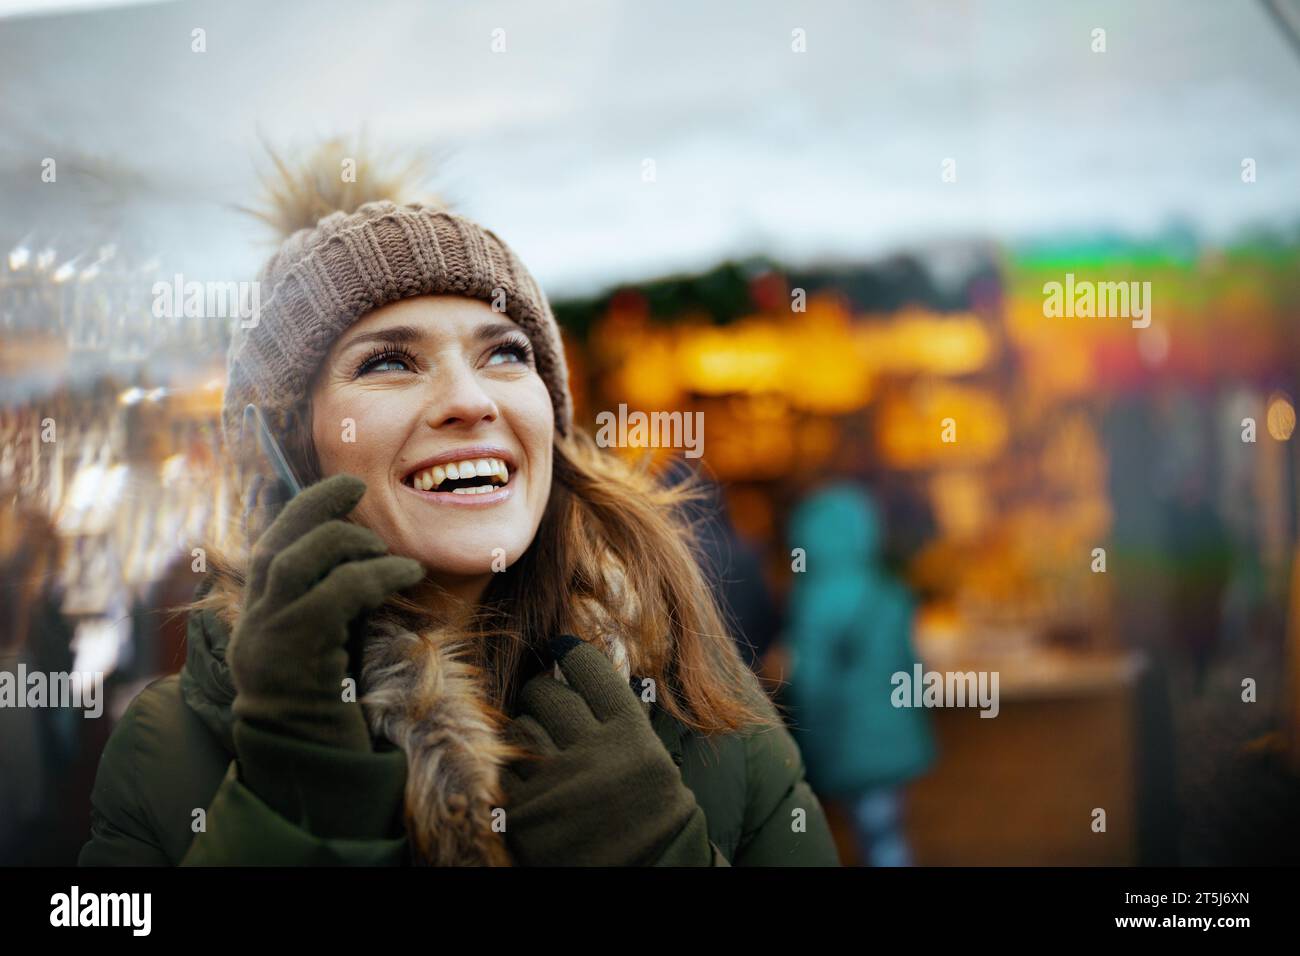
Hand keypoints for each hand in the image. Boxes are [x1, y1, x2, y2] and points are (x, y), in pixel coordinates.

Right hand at [228, 473, 423, 751]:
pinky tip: (407, 573)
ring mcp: (267, 640)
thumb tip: (370, 555)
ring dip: (346, 542)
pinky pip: (334, 595)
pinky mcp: (294, 657)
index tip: (343, 487)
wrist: (312, 768)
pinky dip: (374, 574)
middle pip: (276, 545)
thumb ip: (336, 604)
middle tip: (357, 488)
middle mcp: (254, 625)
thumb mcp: (331, 644)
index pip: (271, 548)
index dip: (304, 509)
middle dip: (317, 506)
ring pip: (295, 562)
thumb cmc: (333, 708)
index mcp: (259, 619)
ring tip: (387, 550)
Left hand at [502, 635, 712, 865]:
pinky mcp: (523, 815)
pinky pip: (500, 768)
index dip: (571, 653)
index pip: (589, 670)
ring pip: (519, 726)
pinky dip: (510, 768)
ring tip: (540, 745)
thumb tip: (581, 665)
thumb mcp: (650, 757)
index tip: (562, 648)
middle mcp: (593, 754)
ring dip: (525, 730)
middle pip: (546, 693)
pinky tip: (527, 774)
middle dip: (542, 692)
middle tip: (547, 702)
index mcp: (630, 735)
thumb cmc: (649, 813)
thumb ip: (619, 717)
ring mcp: (555, 784)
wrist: (648, 874)